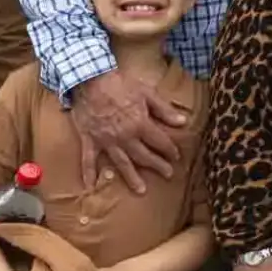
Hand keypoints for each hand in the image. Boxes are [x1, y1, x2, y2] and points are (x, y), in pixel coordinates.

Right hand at [68, 70, 187, 192]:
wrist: (90, 80)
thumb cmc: (120, 84)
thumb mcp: (147, 93)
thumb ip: (164, 110)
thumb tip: (183, 122)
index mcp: (140, 125)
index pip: (160, 142)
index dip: (170, 150)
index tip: (176, 156)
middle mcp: (125, 137)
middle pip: (144, 156)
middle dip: (157, 166)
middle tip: (168, 174)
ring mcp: (106, 141)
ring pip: (122, 163)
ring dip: (132, 177)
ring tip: (141, 190)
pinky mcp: (90, 140)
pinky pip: (88, 159)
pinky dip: (88, 172)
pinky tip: (90, 185)